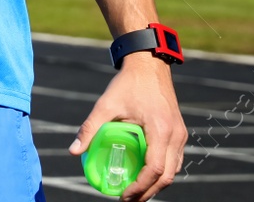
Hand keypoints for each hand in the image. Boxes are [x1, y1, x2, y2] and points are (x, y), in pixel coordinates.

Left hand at [69, 53, 185, 199]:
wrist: (148, 64)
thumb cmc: (127, 84)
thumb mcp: (105, 105)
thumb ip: (90, 128)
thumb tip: (73, 151)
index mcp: (161, 131)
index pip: (154, 169)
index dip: (140, 187)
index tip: (124, 196)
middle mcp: (176, 136)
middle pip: (167, 176)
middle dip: (149, 192)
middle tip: (128, 200)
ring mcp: (181, 135)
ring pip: (173, 170)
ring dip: (156, 184)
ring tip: (136, 192)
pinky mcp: (179, 132)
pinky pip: (174, 159)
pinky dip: (161, 171)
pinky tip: (145, 175)